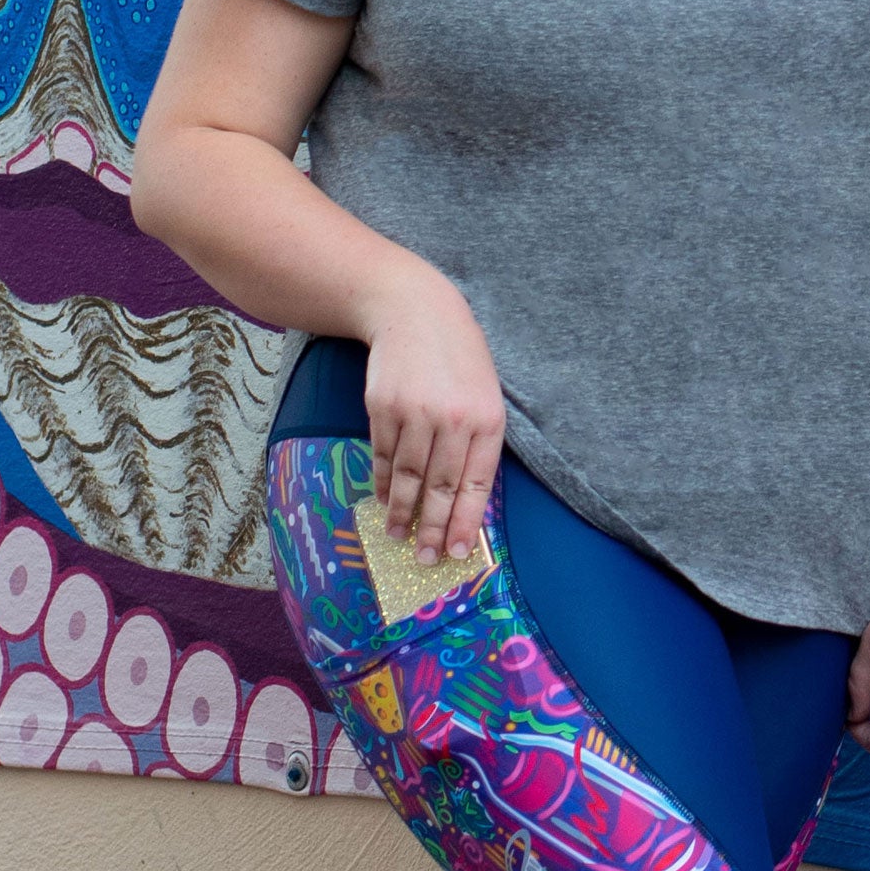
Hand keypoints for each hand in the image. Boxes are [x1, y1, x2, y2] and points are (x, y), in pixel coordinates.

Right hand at [355, 266, 504, 566]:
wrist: (416, 311)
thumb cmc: (459, 358)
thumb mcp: (485, 393)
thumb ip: (479, 442)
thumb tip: (465, 501)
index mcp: (487, 418)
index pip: (477, 484)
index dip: (467, 523)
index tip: (459, 552)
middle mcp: (452, 419)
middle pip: (440, 487)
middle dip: (433, 529)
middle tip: (425, 559)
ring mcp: (415, 413)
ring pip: (407, 477)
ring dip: (402, 512)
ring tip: (399, 536)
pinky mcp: (383, 408)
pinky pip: (382, 456)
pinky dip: (382, 483)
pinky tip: (383, 501)